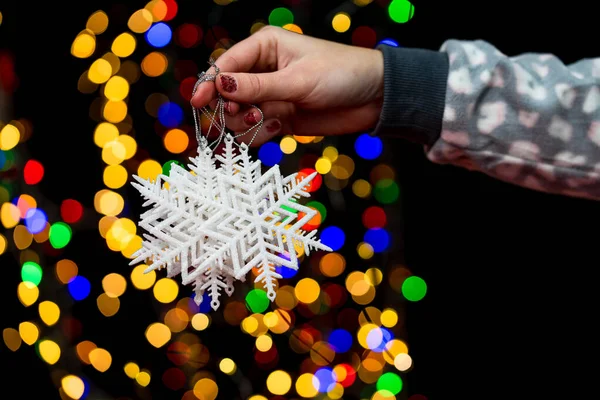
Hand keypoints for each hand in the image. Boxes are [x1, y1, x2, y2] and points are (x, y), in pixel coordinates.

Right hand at [191, 25, 383, 145]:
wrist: (374, 99)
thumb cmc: (341, 75)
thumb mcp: (298, 80)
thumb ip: (258, 86)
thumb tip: (220, 85)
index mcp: (266, 47)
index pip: (226, 63)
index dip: (210, 83)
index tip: (198, 101)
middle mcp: (264, 70)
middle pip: (227, 92)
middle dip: (230, 106)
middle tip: (246, 114)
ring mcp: (271, 95)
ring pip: (239, 113)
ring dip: (245, 122)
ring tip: (265, 122)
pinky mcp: (281, 117)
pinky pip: (256, 129)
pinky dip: (259, 134)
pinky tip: (276, 131)